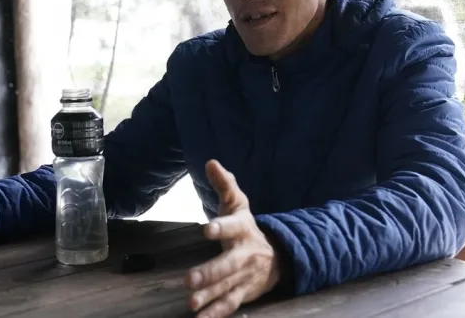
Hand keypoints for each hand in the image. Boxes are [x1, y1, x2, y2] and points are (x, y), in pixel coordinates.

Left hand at [185, 160, 281, 317]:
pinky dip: (215, 314)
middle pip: (228, 264)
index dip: (220, 227)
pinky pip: (229, 305)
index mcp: (242, 229)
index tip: (207, 229)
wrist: (276, 256)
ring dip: (209, 296)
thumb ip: (224, 184)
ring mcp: (245, 276)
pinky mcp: (242, 293)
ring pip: (227, 287)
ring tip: (191, 303)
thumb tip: (211, 162)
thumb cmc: (246, 225)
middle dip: (210, 272)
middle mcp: (245, 254)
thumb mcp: (237, 203)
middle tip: (188, 279)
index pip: (232, 226)